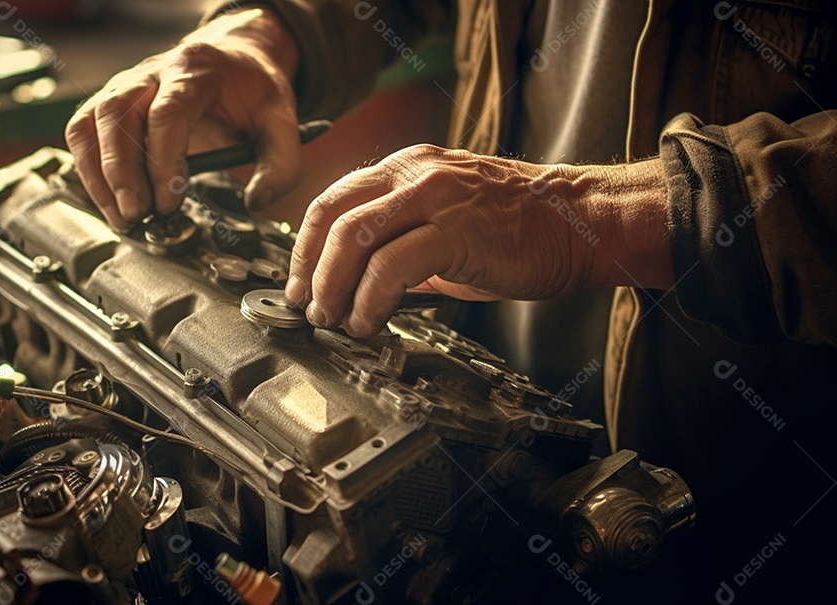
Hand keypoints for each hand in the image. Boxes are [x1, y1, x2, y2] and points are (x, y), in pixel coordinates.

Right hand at [65, 8, 299, 230]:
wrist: (234, 60)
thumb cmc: (252, 90)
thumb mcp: (282, 122)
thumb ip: (281, 165)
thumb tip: (256, 203)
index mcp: (194, 72)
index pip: (166, 114)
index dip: (162, 161)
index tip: (170, 200)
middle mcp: (151, 74)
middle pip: (117, 114)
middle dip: (121, 171)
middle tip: (137, 215)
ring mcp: (125, 86)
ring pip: (91, 123)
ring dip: (98, 175)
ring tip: (121, 216)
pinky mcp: (111, 104)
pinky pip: (83, 132)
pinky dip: (87, 168)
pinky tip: (108, 201)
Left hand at [284, 144, 672, 336]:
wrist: (580, 223)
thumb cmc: (519, 228)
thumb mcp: (446, 223)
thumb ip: (401, 241)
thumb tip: (361, 283)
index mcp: (406, 168)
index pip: (333, 200)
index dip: (305, 247)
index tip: (298, 283)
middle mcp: (414, 173)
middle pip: (332, 218)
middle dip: (310, 271)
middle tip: (310, 309)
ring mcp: (435, 197)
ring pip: (353, 239)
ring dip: (333, 288)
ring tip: (335, 320)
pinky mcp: (455, 230)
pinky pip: (391, 267)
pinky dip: (370, 300)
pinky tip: (370, 322)